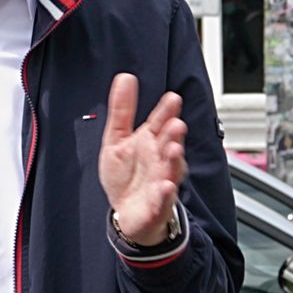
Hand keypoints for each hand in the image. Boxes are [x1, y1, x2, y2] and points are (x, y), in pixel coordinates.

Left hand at [98, 73, 186, 245]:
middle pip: (170, 143)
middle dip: (174, 134)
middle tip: (176, 124)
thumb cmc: (126, 176)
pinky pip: (164, 199)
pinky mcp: (158, 204)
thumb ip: (122, 110)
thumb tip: (125, 78)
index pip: (160, 122)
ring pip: (172, 169)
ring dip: (175, 160)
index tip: (172, 98)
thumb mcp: (117, 139)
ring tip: (175, 150)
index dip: (166, 111)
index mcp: (150, 142)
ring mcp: (162, 181)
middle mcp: (160, 159)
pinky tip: (166, 186)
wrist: (127, 213)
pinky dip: (165, 194)